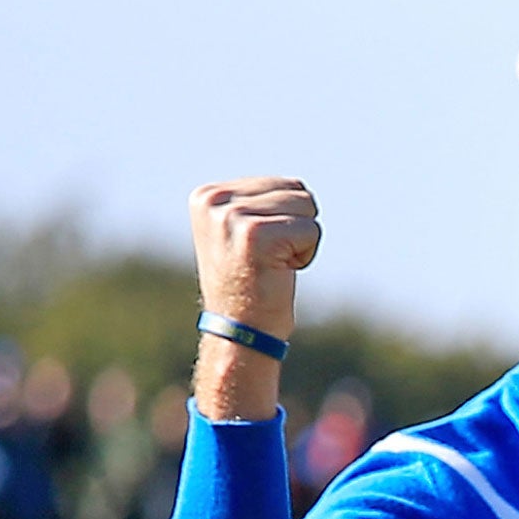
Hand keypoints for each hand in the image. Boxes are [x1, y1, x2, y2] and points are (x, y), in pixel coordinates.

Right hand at [185, 178, 319, 421]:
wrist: (239, 334)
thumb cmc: (248, 287)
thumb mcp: (240, 234)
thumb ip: (257, 204)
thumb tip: (296, 186)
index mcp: (207, 196)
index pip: (281, 184)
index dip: (283, 221)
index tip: (256, 251)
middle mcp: (214, 201)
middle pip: (297, 192)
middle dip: (294, 229)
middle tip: (267, 261)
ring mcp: (232, 217)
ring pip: (306, 208)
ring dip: (300, 242)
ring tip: (272, 266)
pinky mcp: (255, 235)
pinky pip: (311, 230)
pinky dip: (306, 256)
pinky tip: (279, 273)